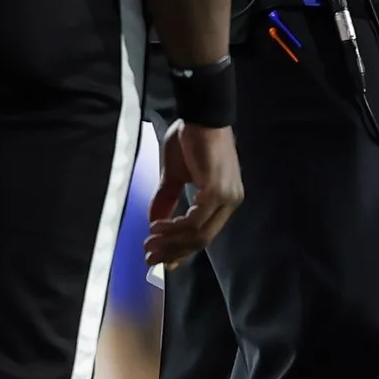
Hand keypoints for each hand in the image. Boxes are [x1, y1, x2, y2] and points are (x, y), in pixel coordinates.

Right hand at [146, 121, 244, 267]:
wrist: (199, 116)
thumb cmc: (189, 141)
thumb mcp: (174, 176)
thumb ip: (167, 200)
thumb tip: (153, 224)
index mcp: (224, 200)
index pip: (205, 235)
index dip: (181, 251)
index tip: (161, 263)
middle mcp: (230, 201)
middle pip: (202, 240)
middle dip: (172, 251)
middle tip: (148, 256)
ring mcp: (227, 196)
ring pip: (198, 234)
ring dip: (170, 241)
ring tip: (148, 242)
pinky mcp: (217, 189)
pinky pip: (195, 220)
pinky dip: (174, 227)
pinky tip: (157, 226)